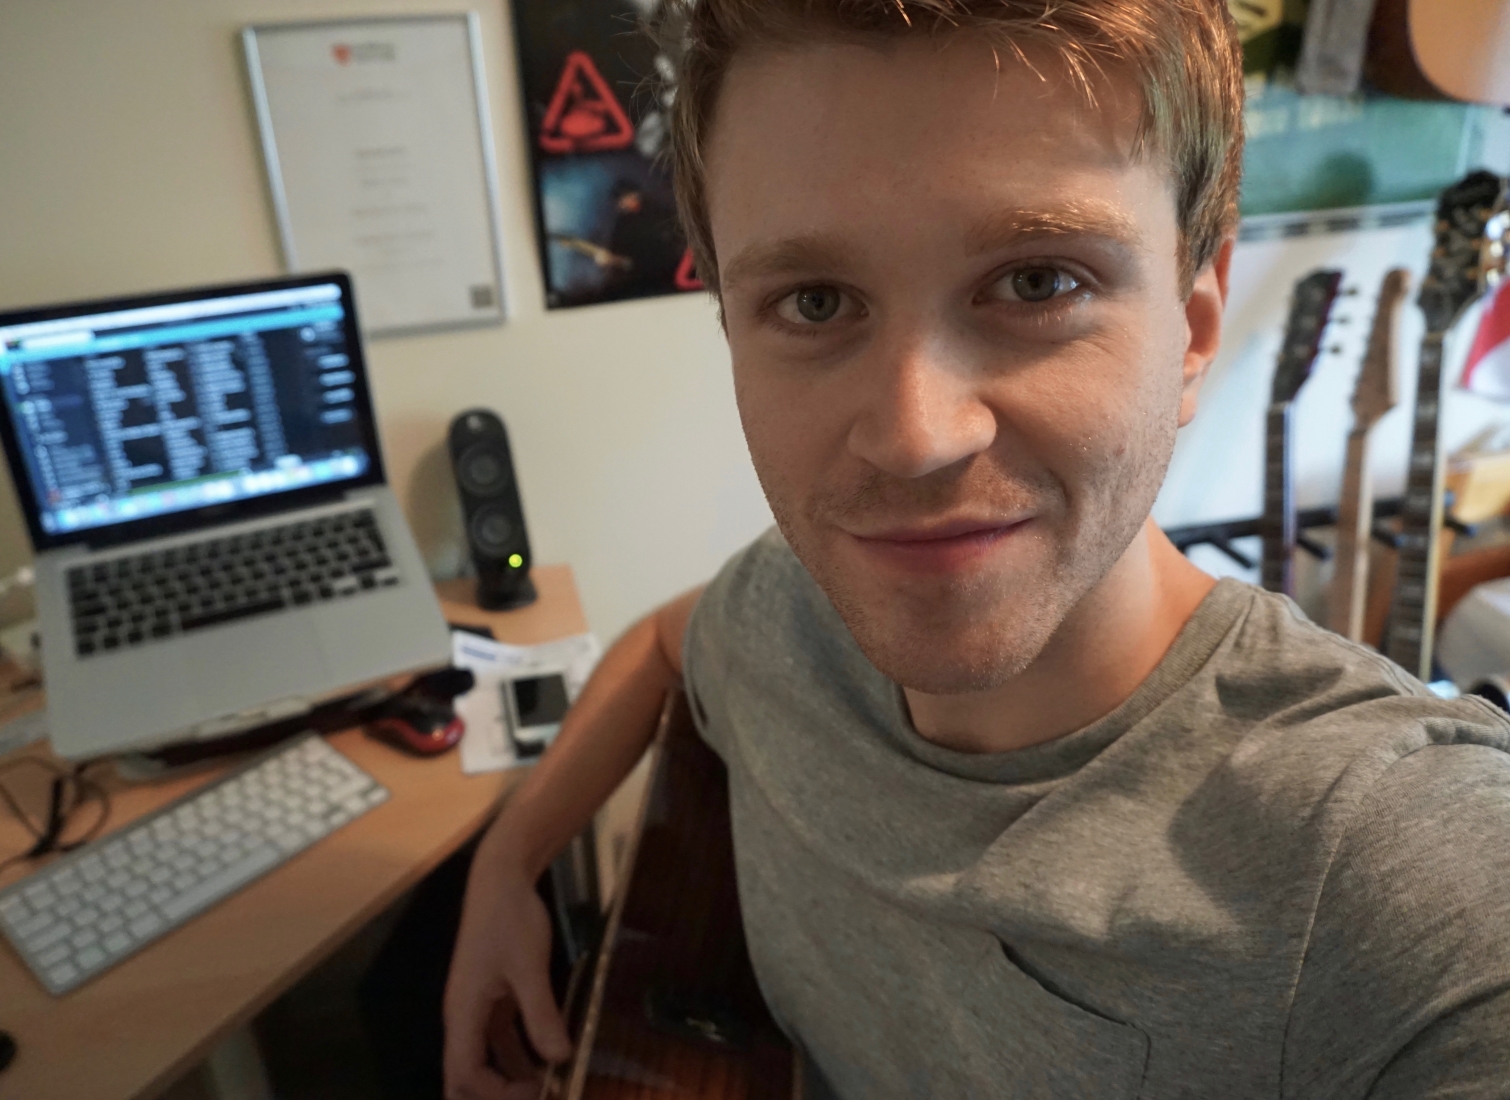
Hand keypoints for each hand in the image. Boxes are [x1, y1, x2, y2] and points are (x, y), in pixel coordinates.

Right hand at [443, 854, 572, 1099]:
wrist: (502, 879)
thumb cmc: (510, 919)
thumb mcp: (529, 967)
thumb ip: (542, 1014)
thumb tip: (560, 1057)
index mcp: (463, 1012)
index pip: (464, 1074)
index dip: (496, 1094)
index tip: (535, 1091)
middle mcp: (463, 1016)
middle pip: (464, 1076)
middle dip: (493, 1094)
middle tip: (535, 1095)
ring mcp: (476, 1008)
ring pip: (484, 1061)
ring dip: (509, 1078)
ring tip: (548, 1087)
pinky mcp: (492, 997)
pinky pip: (499, 1040)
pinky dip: (518, 1055)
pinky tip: (547, 1062)